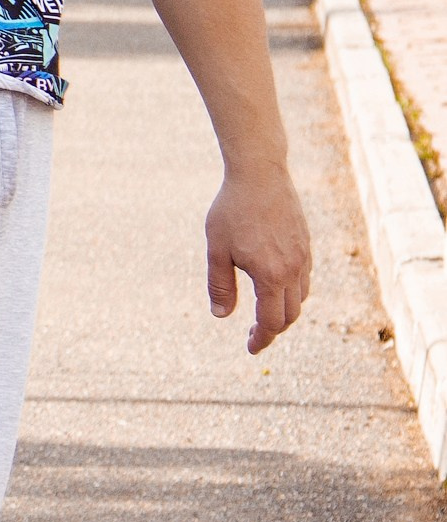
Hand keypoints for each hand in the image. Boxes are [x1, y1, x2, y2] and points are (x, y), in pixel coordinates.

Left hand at [206, 158, 311, 353]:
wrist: (259, 173)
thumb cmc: (232, 209)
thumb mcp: (217, 249)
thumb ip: (220, 285)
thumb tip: (221, 316)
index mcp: (270, 275)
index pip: (271, 322)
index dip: (261, 339)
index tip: (251, 348)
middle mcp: (293, 269)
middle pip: (290, 315)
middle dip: (273, 330)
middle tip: (254, 335)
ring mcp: (303, 256)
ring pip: (300, 298)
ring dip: (285, 311)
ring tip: (264, 313)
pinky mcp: (306, 244)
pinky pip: (304, 278)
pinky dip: (292, 292)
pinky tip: (275, 286)